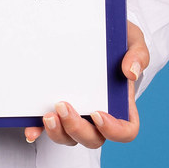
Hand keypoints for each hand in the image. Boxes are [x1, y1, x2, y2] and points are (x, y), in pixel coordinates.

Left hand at [24, 21, 148, 147]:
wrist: (90, 28)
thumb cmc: (114, 40)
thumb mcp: (131, 40)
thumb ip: (138, 54)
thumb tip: (131, 73)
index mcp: (120, 103)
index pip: (126, 130)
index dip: (114, 131)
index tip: (98, 114)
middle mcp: (98, 114)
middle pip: (93, 138)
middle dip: (77, 129)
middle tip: (62, 106)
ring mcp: (76, 114)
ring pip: (70, 138)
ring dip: (58, 133)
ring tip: (47, 115)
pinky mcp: (55, 110)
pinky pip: (47, 128)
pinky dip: (38, 131)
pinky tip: (30, 130)